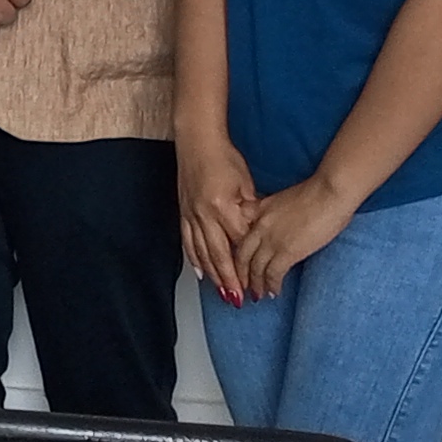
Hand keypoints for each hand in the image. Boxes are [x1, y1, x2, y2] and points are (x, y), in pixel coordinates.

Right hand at [177, 135, 261, 301]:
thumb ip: (250, 210)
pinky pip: (188, 241)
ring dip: (213, 275)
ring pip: (202, 252)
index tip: (258, 278)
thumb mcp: (245, 183)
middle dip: (230, 279)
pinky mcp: (183, 212)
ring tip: (222, 293)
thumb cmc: (224, 157)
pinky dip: (194, 259)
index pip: (239, 242)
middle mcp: (204, 214)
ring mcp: (191, 215)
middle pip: (219, 254)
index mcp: (223, 207)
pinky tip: (200, 273)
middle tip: (239, 300)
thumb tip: (256, 232)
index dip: (248, 263)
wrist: (196, 141)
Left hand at [230, 173, 361, 301]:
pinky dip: (272, 286)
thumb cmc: (315, 192)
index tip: (239, 264)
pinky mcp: (286, 252)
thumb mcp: (282, 199)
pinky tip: (274, 292)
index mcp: (258, 210)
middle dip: (241, 274)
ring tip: (258, 295)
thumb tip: (274, 225)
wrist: (329, 192)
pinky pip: (273, 274)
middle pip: (242, 256)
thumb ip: (272, 211)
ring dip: (256, 285)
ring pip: (255, 268)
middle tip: (242, 286)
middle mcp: (259, 226)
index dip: (237, 253)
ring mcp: (271, 240)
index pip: (239, 236)